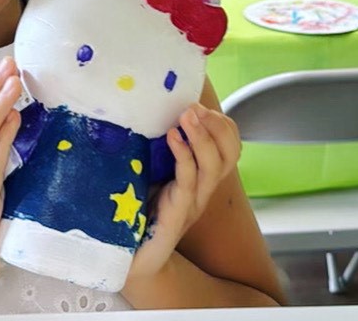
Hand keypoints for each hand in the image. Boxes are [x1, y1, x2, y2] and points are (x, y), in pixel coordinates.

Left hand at [127, 104, 240, 280]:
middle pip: (229, 154)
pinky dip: (183, 154)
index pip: (229, 148)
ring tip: (188, 114)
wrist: (128, 252)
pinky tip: (173, 136)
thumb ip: (158, 146)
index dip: (223, 125)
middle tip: (196, 107)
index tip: (201, 105)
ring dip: (202, 135)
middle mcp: (203, 189)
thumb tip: (148, 110)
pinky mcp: (177, 212)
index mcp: (201, 177)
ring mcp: (193, 202)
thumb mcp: (152, 169)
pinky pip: (188, 179)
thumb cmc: (138, 206)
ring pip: (212, 165)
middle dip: (217, 125)